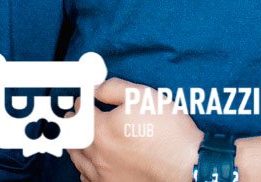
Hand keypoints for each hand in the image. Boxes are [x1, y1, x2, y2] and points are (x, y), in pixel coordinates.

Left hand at [68, 78, 201, 181]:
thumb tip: (95, 88)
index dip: (81, 102)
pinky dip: (87, 168)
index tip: (86, 100)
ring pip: (78, 160)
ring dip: (78, 145)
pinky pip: (88, 179)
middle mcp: (97, 155)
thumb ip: (111, 88)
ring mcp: (103, 175)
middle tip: (82, 117)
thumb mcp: (141, 95)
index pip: (78, 113)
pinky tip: (96, 160)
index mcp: (100, 130)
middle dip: (75, 124)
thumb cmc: (168, 131)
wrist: (187, 163)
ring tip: (88, 137)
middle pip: (73, 138)